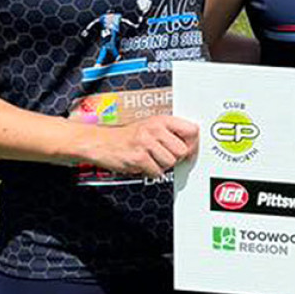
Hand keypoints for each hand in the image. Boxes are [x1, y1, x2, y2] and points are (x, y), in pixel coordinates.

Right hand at [82, 115, 199, 177]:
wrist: (100, 142)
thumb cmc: (128, 136)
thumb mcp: (151, 126)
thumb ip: (171, 133)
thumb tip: (192, 146)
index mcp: (161, 120)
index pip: (192, 130)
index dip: (194, 143)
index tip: (190, 150)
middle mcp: (155, 129)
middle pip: (182, 151)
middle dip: (175, 158)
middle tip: (164, 156)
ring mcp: (146, 143)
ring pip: (170, 163)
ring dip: (162, 166)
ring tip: (151, 159)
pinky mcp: (138, 158)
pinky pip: (157, 172)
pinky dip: (151, 172)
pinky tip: (143, 165)